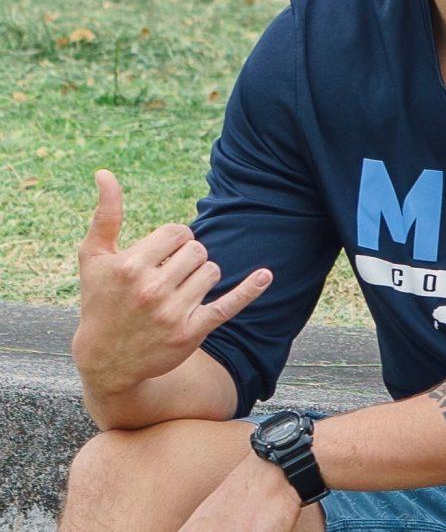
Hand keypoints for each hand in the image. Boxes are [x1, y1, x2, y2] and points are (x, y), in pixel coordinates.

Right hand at [70, 171, 270, 395]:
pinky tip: (266, 275)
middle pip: (198, 251)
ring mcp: (173, 312)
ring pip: (213, 272)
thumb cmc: (100, 300)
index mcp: (130, 266)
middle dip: (187, 258)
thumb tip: (105, 173)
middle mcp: (151, 289)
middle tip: (168, 276)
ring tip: (177, 291)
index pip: (178, 233)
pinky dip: (250, 289)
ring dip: (201, 276)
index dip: (173, 241)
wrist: (105, 358)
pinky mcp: (192, 331)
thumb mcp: (94, 258)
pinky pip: (229, 304)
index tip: (160, 255)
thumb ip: (105, 215)